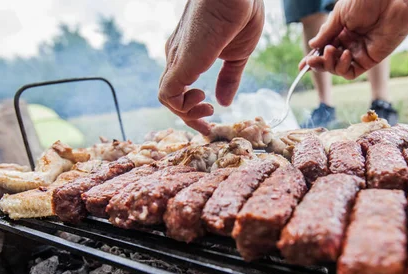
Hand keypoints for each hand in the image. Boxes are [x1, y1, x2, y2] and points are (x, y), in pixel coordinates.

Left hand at [159, 0, 264, 133]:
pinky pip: (168, 96)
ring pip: (167, 99)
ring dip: (188, 114)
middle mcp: (177, 57)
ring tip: (209, 108)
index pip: (180, 86)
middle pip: (171, 96)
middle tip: (207, 127)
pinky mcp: (180, 63)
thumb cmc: (240, 12)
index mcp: (189, 53)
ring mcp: (176, 60)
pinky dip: (183, 108)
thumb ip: (229, 78)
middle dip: (189, 117)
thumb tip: (224, 102)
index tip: (211, 114)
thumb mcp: (237, 54)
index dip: (192, 107)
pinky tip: (204, 98)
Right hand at [301, 0, 407, 78]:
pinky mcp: (371, 59)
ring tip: (329, 52)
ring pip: (338, 68)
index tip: (302, 65)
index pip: (324, 48)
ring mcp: (360, 51)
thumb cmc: (368, 0)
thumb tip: (313, 46)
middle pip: (329, 61)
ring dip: (329, 65)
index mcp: (343, 29)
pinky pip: (352, 71)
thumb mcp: (340, 14)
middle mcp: (351, 42)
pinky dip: (343, 68)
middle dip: (318, 63)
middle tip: (311, 61)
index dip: (313, 57)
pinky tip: (345, 55)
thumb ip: (327, 32)